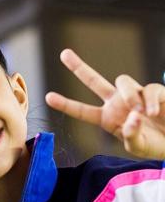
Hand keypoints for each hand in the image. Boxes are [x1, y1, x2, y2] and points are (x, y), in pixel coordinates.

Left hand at [45, 49, 164, 158]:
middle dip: (79, 67)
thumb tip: (131, 117)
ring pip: (122, 80)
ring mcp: (134, 95)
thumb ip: (131, 135)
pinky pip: (147, 89)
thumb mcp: (138, 147)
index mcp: (107, 118)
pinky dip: (148, 100)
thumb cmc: (155, 146)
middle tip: (63, 54)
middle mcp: (117, 103)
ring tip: (139, 111)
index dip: (66, 104)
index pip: (83, 111)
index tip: (48, 97)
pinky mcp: (154, 92)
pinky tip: (151, 112)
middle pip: (94, 81)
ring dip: (128, 95)